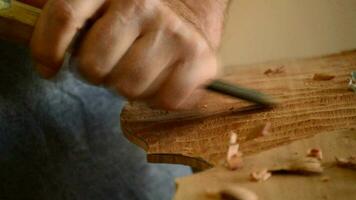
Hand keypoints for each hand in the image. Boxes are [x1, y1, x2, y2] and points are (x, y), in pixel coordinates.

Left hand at [25, 0, 226, 108]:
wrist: (191, 13)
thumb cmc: (141, 16)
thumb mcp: (103, 3)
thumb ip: (72, 13)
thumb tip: (32, 23)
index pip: (65, 15)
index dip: (47, 48)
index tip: (49, 67)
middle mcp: (142, 3)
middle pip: (94, 64)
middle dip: (97, 73)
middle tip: (110, 65)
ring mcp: (172, 31)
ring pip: (128, 87)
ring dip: (128, 88)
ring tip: (136, 72)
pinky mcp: (198, 56)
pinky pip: (166, 99)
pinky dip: (159, 99)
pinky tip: (159, 83)